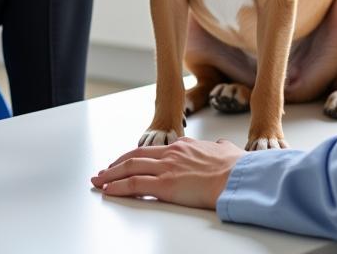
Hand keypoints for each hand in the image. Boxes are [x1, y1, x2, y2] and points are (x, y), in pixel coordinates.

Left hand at [91, 136, 245, 208]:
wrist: (238, 176)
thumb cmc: (236, 168)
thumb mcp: (226, 151)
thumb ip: (219, 149)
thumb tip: (221, 148)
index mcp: (184, 145)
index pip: (152, 149)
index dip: (135, 156)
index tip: (124, 161)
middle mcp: (172, 153)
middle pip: (135, 156)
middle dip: (116, 164)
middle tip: (103, 171)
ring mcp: (167, 168)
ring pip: (130, 168)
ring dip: (111, 175)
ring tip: (98, 181)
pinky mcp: (166, 185)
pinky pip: (135, 184)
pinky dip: (119, 187)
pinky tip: (109, 191)